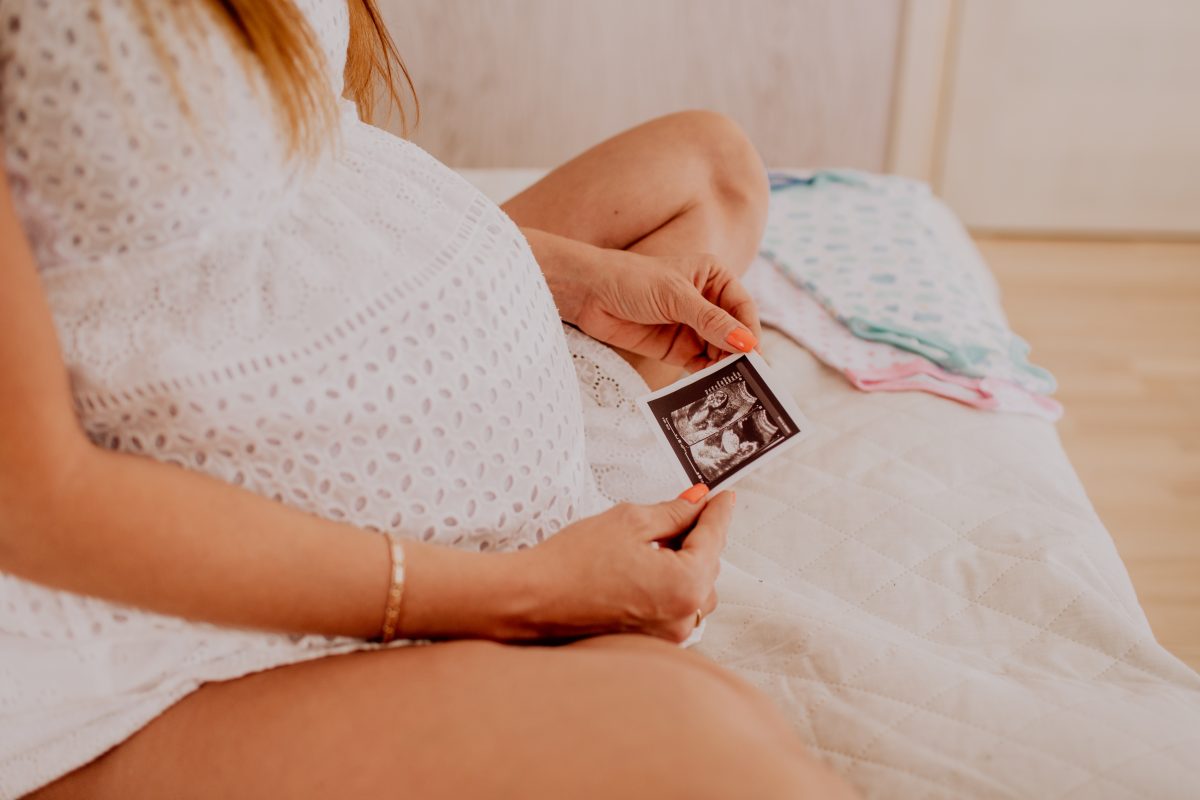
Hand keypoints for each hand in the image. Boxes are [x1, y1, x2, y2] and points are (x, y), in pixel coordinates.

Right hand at [513, 491, 732, 642]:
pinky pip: (676, 607)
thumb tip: (696, 502)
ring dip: (685, 563)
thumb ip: (673, 512)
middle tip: (682, 509)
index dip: (718, 511)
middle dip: (698, 536)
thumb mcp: (629, 522)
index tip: (724, 496)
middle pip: (708, 565)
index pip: (713, 538)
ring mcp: (668, 634)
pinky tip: (647, 566)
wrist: (533, 600)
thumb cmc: (573, 564)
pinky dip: (670, 584)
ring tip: (656, 540)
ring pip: (694, 589)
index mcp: (685, 585)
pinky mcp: (650, 642)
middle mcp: (683, 616)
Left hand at [575, 250, 760, 371]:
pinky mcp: (679, 349)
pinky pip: (701, 365)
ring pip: (720, 352)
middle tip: (748, 378)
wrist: (590, 294)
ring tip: (731, 386)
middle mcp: (708, 302)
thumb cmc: (632, 280)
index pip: (742, 308)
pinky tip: (711, 387)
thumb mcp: (675, 296)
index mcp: (714, 278)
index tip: (753, 354)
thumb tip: (746, 342)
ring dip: (725, 368)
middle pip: (734, 333)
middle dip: (740, 354)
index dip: (749, 331)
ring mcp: (694, 328)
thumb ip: (711, 321)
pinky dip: (707, 376)